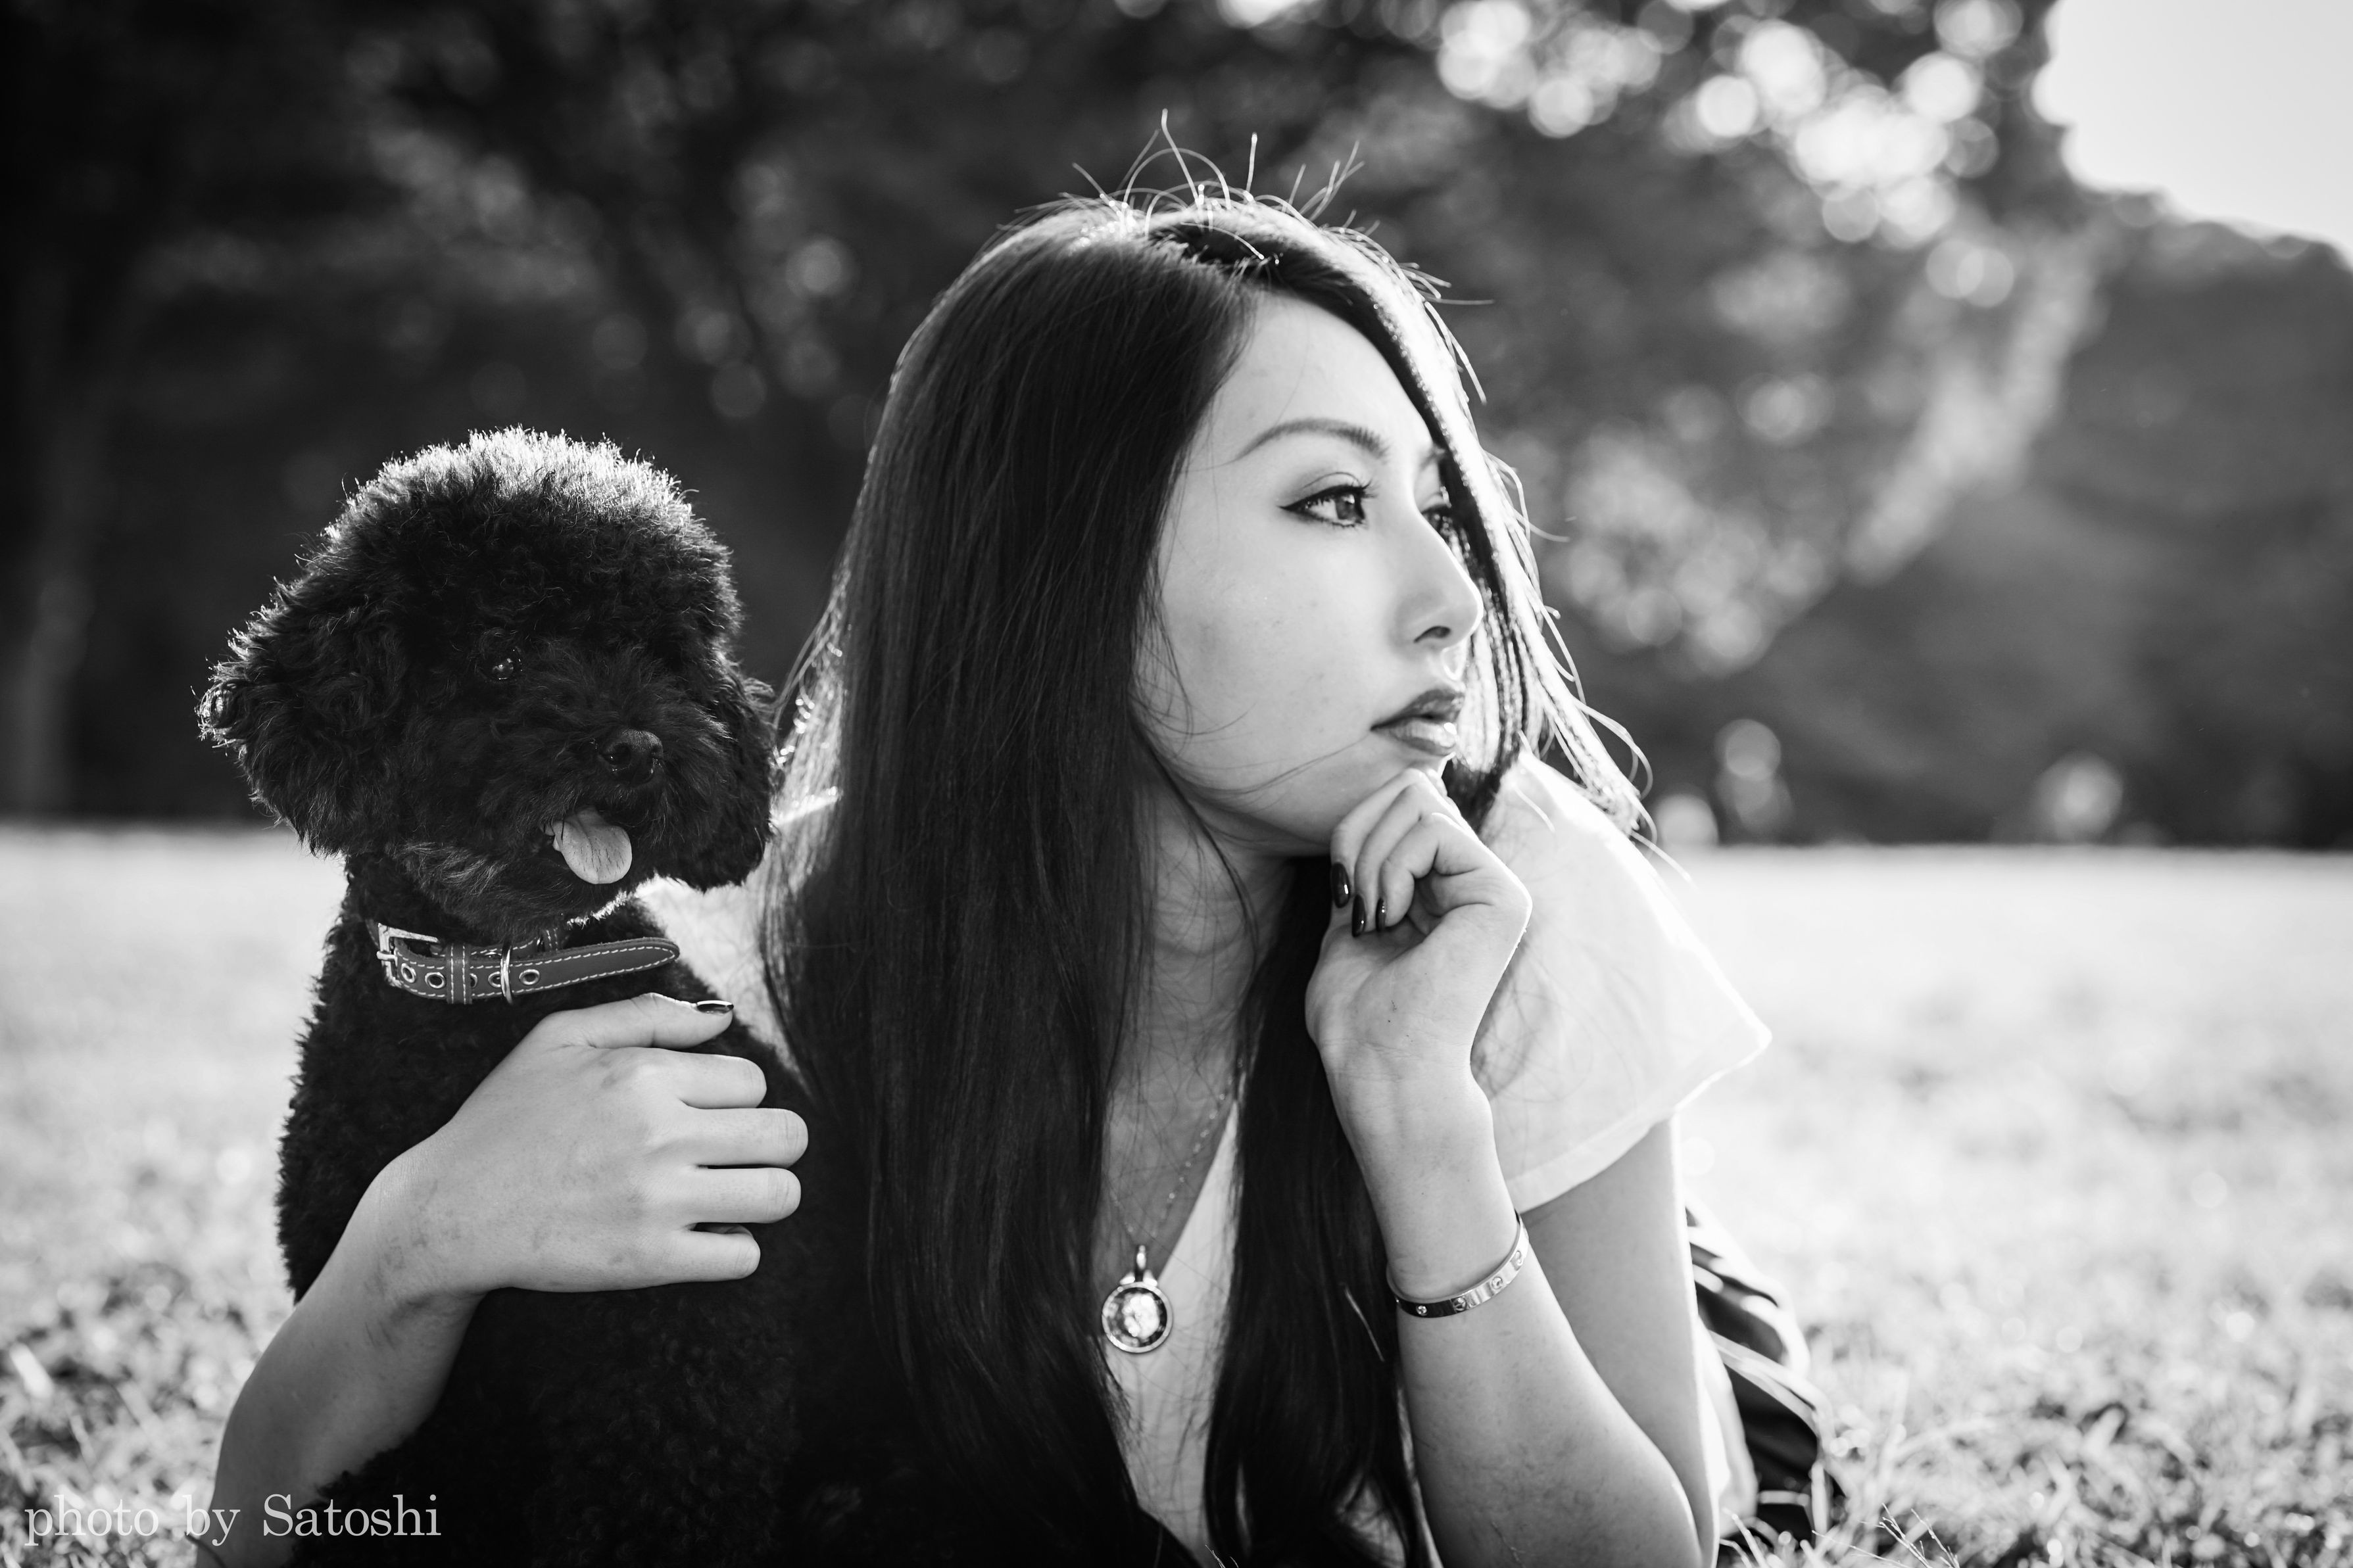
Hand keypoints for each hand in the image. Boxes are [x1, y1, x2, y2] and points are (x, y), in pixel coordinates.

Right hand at [373, 994, 806, 1306]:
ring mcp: (657, 1201)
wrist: (450, 1211)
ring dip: (765, 1193)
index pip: (753, 1082)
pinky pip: (744, 1256)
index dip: (734, 1099)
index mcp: (643, 1076)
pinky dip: (734, 1248)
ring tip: (732, 1193)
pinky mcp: (650, 1260)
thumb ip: (646, 1016)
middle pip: (787, 1135)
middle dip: (772, 1142)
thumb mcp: (559, 1038)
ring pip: (779, 1195)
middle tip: (738, 1154)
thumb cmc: (505, 1119)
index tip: (702, 1114)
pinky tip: (702, 1234)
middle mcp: (659, 1134)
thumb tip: (721, 1018)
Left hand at [1305, 768, 1531, 1114]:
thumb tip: (1368, 810)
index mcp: (1445, 888)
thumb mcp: (1349, 922)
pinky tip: (1393, 919)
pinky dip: (1392, 866)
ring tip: (1375, 919)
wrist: (1380, 1069)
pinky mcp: (1503, 896)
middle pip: (1411, 788)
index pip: (1401, 802)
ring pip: (1420, 799)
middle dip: (1359, 833)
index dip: (1354, 830)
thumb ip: (1365, 869)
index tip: (1339, 892)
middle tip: (1353, 901)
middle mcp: (1476, 882)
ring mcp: (1495, 887)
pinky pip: (1435, 828)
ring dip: (1372, 858)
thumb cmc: (1357, 1018)